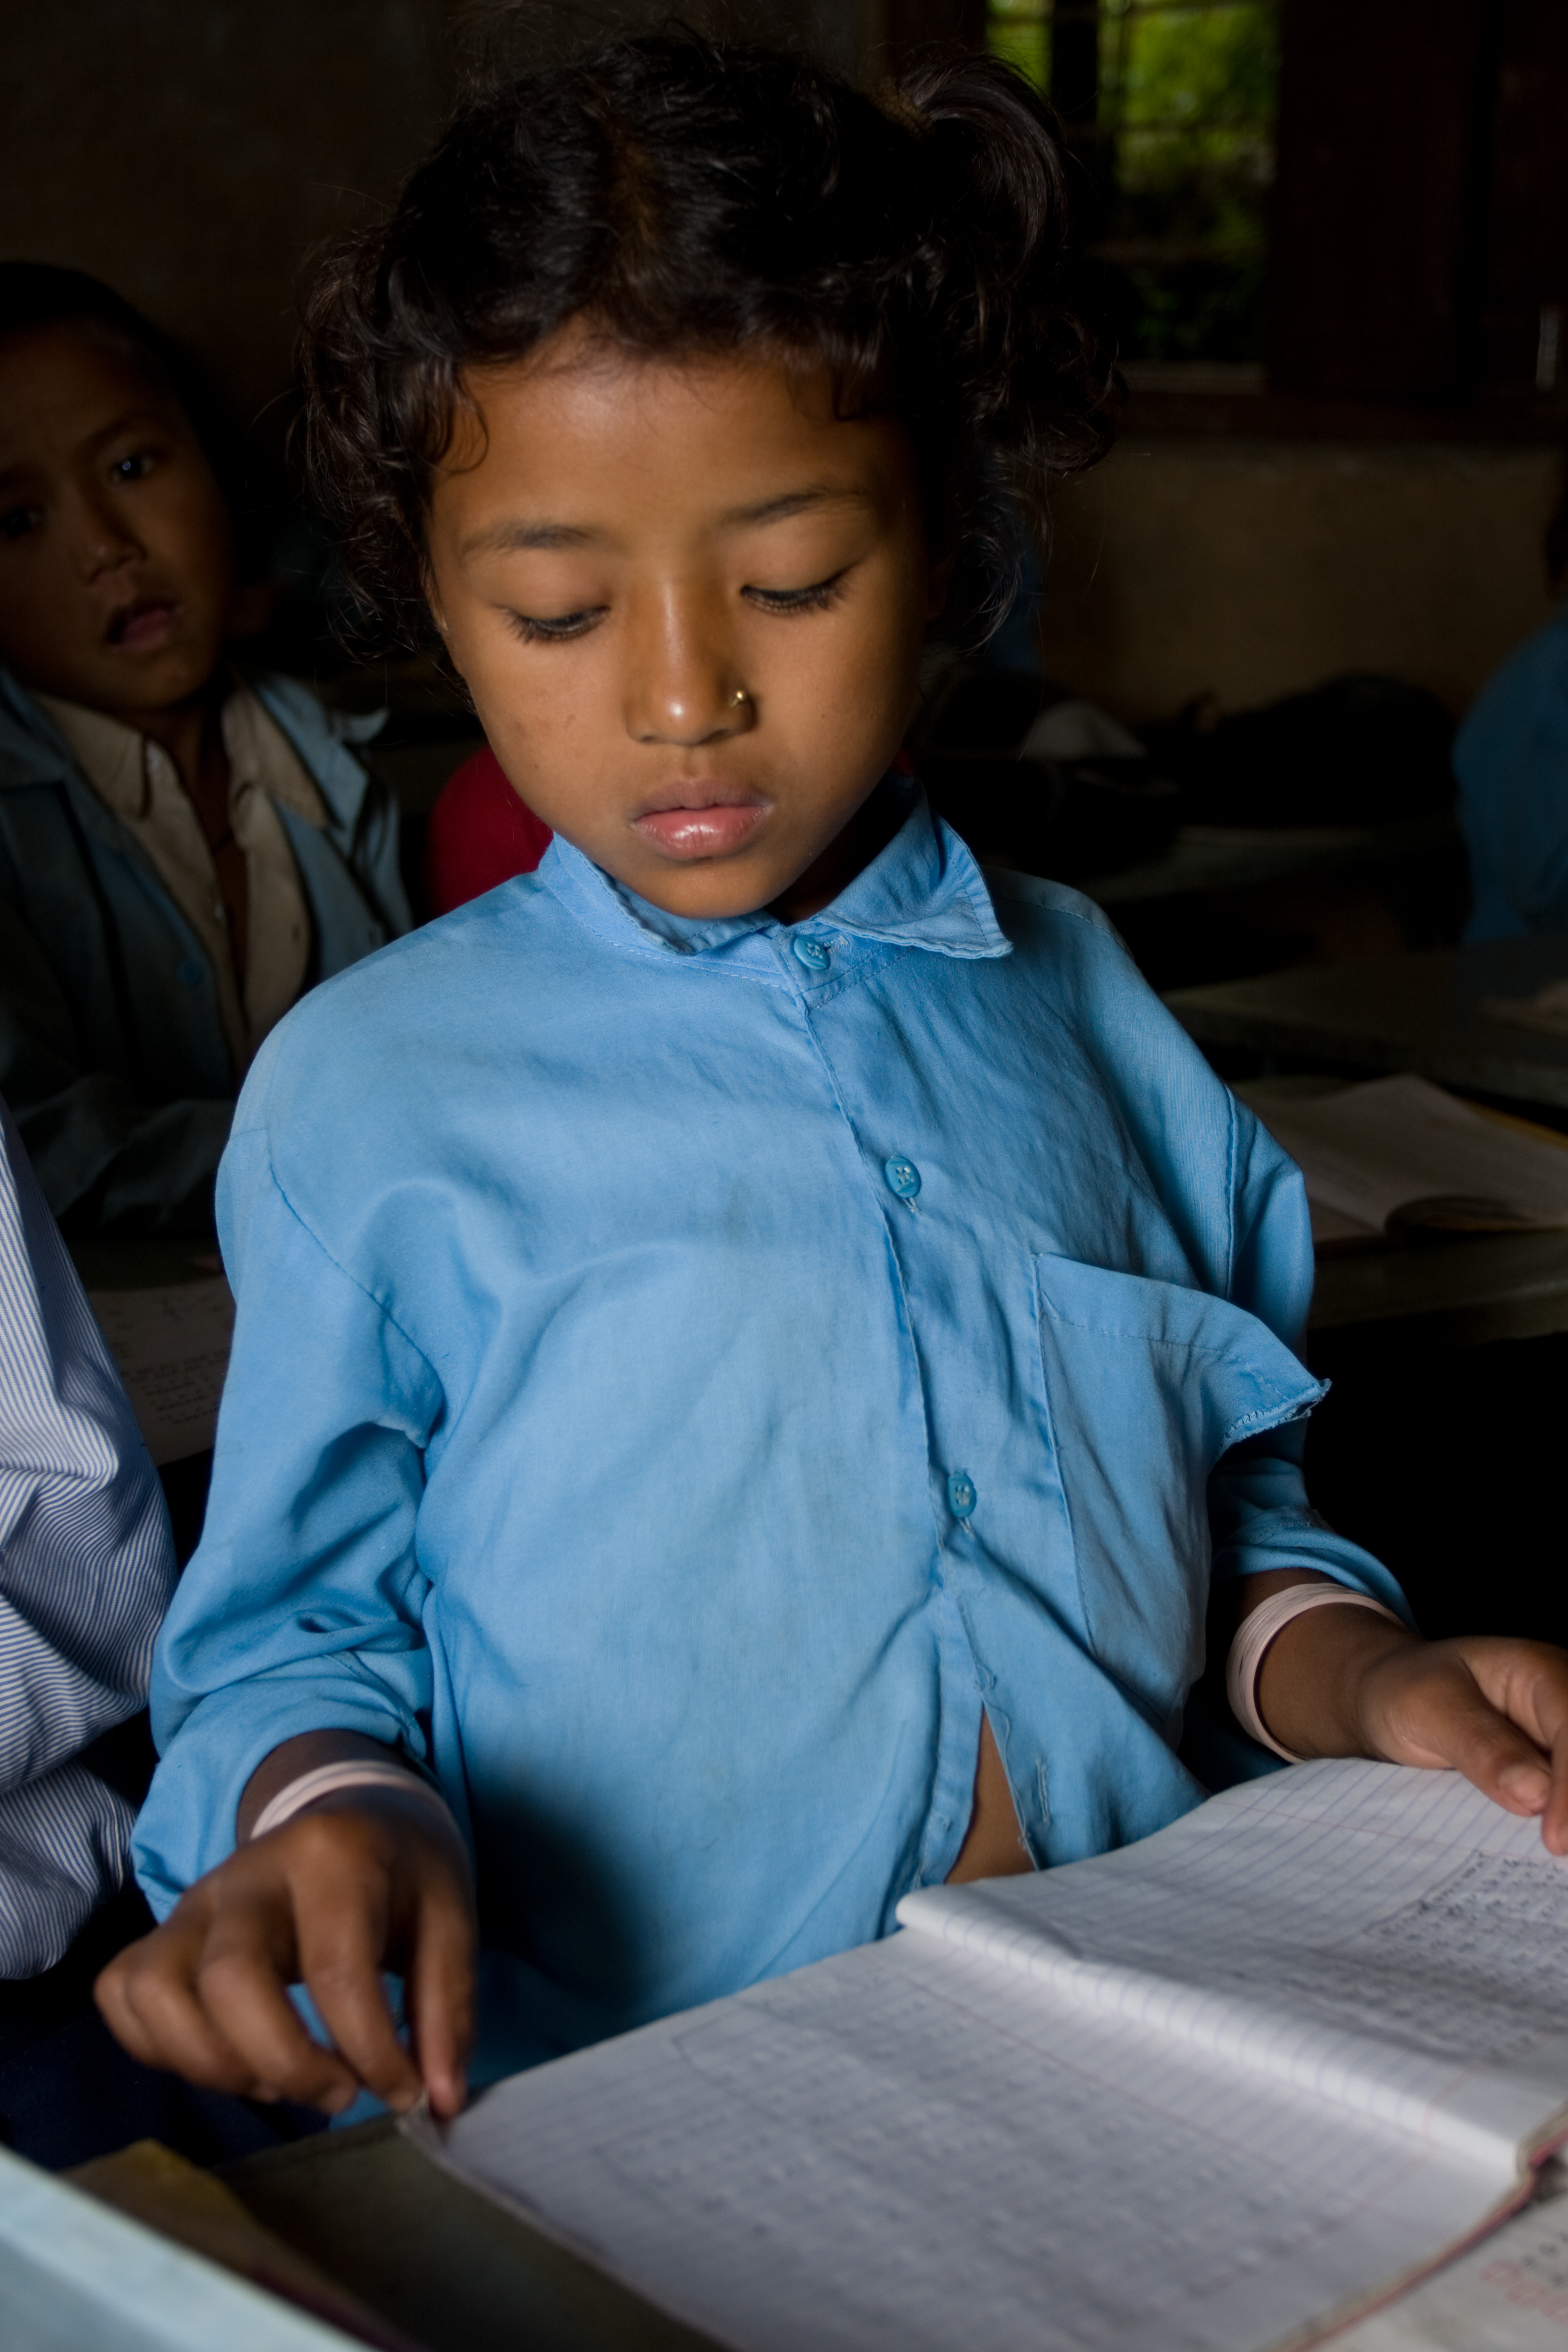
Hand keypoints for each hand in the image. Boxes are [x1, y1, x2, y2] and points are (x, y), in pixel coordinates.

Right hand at [95, 1784, 476, 2116]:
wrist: (353, 1810)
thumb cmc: (403, 1872)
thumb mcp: (452, 1919)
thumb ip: (448, 2010)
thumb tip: (438, 2104)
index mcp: (332, 1855)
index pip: (336, 1968)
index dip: (370, 2052)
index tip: (406, 2093)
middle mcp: (248, 1872)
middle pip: (228, 1980)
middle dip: (284, 2063)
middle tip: (340, 2091)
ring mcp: (194, 1900)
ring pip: (156, 1990)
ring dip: (213, 2064)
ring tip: (278, 2080)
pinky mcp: (163, 1930)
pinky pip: (123, 1993)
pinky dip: (160, 2047)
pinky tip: (229, 2059)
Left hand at [1349, 1635, 1567, 1854]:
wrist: (1390, 1694)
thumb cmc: (1406, 1690)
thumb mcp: (1427, 1708)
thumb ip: (1479, 1746)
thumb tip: (1536, 1795)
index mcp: (1539, 1672)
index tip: (1556, 1841)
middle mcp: (1563, 1701)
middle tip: (1558, 1857)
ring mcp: (1561, 1738)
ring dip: (1567, 1818)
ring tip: (1553, 1862)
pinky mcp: (1555, 1767)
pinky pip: (1561, 1796)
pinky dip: (1560, 1822)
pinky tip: (1548, 1847)